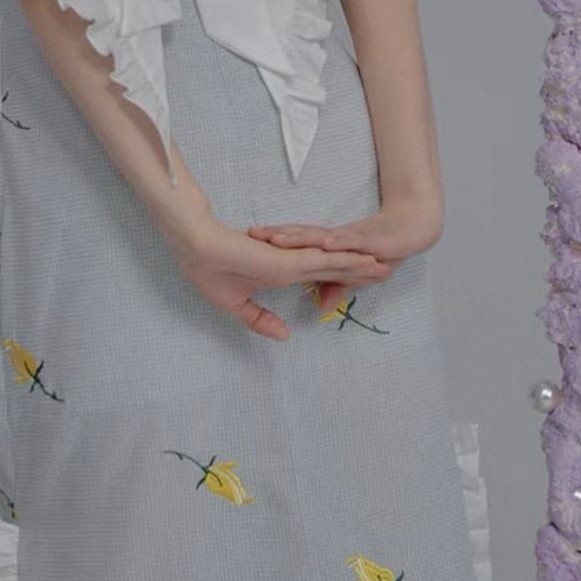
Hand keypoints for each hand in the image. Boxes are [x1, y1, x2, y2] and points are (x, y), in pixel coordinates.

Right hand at [165, 214, 393, 341]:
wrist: (194, 245)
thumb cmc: (209, 268)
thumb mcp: (236, 303)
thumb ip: (260, 319)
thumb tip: (284, 336)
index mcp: (280, 271)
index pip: (317, 275)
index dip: (340, 276)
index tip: (361, 280)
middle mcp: (291, 263)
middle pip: (333, 267)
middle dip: (360, 271)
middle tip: (386, 271)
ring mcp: (292, 259)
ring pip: (335, 263)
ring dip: (361, 267)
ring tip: (386, 268)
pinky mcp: (289, 259)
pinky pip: (325, 261)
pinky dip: (348, 262)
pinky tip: (367, 263)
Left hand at [246, 196, 442, 313]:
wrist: (412, 227)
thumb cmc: (381, 248)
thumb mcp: (355, 273)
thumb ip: (336, 286)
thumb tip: (320, 307)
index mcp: (327, 246)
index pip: (295, 242)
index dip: (272, 242)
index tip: (247, 241)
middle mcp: (334, 239)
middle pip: (300, 236)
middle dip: (276, 235)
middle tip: (251, 233)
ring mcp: (350, 238)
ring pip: (319, 237)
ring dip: (298, 238)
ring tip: (277, 238)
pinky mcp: (369, 240)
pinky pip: (350, 242)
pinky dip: (338, 243)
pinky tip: (325, 244)